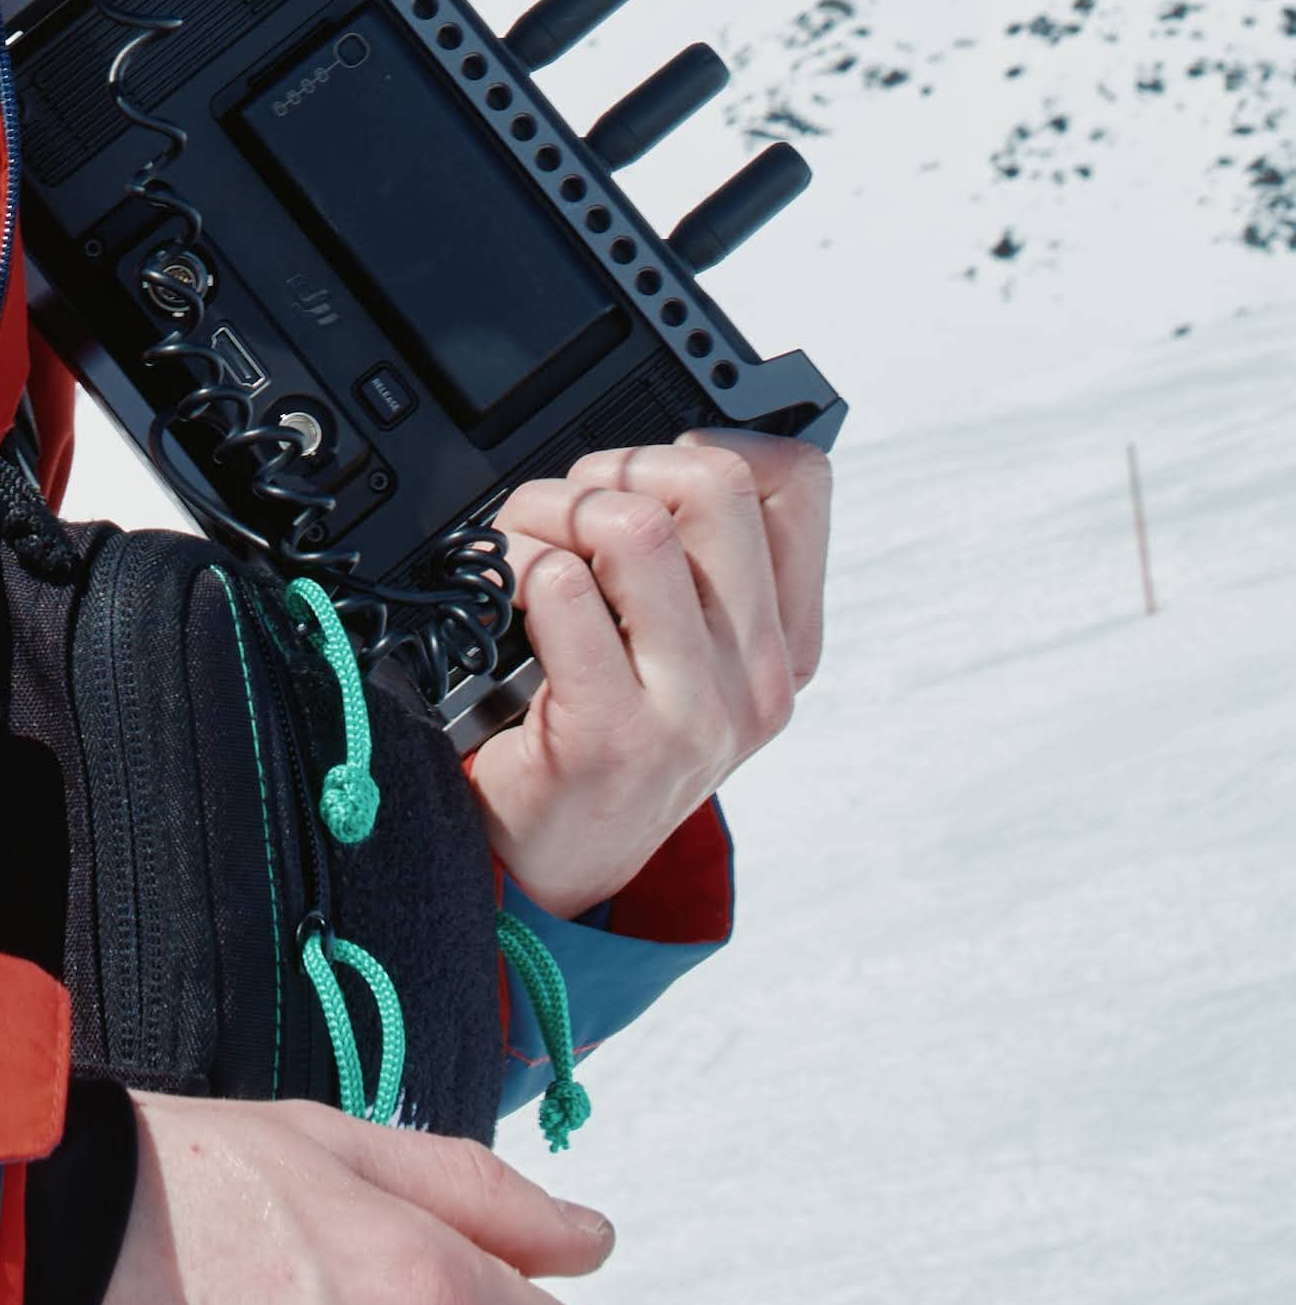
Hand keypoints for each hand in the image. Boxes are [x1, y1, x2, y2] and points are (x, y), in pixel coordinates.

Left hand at [463, 432, 830, 917]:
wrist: (555, 862)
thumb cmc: (603, 728)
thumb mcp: (679, 649)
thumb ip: (693, 559)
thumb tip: (666, 443)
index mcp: (783, 642)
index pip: (798, 481)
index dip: (713, 442)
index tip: (649, 476)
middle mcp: (754, 676)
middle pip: (714, 480)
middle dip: (616, 467)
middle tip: (569, 513)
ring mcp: (693, 711)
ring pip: (635, 524)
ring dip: (551, 511)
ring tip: (524, 551)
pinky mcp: (614, 734)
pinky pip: (562, 586)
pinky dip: (514, 566)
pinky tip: (505, 603)